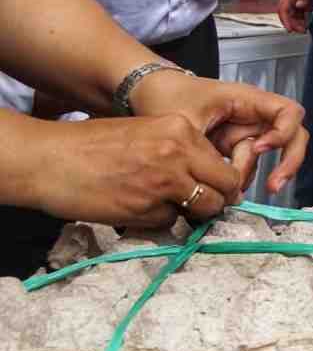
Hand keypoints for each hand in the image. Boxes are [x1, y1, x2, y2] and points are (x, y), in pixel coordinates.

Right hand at [28, 115, 243, 228]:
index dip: (221, 178)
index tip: (215, 187)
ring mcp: (164, 183)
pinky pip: (170, 222)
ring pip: (205, 207)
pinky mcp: (145, 209)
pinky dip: (161, 221)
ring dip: (195, 213)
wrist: (49, 159)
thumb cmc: (91, 144)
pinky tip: (139, 210)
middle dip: (220, 198)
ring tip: (172, 207)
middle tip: (207, 205)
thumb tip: (203, 172)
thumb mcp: (144, 131)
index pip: (223, 161)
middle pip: (225, 185)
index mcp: (180, 129)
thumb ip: (177, 148)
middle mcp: (178, 153)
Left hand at [129, 69, 309, 197]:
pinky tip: (222, 190)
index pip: (288, 112)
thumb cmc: (166, 96)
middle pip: (291, 136)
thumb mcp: (185, 121)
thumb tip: (226, 181)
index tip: (260, 149)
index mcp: (248, 99)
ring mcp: (244, 131)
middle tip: (274, 186)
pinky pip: (245, 165)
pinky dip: (238, 179)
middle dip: (287, 162)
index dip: (283, 132)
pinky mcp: (232, 146)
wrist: (146, 94)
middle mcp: (252, 115)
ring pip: (265, 158)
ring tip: (228, 192)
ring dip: (251, 175)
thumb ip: (207, 151)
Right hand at [277, 0, 312, 32]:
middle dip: (293, 23)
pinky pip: (301, 11)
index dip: (285, 20)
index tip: (290, 30)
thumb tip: (299, 6)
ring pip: (294, 14)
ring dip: (298, 22)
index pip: (283, 9)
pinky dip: (304, 17)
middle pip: (287, 13)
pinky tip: (309, 22)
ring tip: (306, 28)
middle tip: (302, 30)